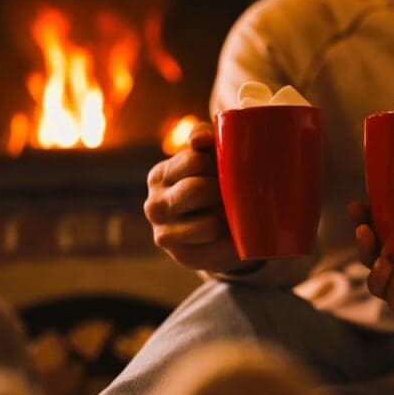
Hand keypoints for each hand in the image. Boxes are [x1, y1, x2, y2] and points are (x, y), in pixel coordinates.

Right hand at [144, 122, 244, 272]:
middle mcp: (154, 204)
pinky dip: (230, 242)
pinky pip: (215, 248)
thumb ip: (205, 137)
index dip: (220, 164)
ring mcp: (163, 234)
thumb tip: (197, 140)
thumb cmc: (216, 186)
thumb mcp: (210, 158)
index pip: (194, 161)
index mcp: (160, 175)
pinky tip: (232, 236)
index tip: (234, 168)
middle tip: (239, 193)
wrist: (220, 233)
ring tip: (233, 215)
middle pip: (197, 190)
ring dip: (227, 220)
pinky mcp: (181, 257)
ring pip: (207, 224)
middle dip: (223, 192)